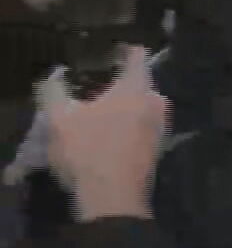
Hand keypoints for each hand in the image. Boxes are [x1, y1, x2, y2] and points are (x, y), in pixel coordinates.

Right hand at [38, 47, 167, 220]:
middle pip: (140, 82)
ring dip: (125, 107)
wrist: (112, 197)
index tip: (108, 52)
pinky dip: (129, 125)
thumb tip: (54, 75)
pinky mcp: (158, 147)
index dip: (123, 50)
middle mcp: (156, 101)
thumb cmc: (87, 149)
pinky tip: (109, 136)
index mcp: (137, 86)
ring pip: (143, 106)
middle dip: (120, 83)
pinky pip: (143, 126)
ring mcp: (161, 126)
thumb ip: (55, 90)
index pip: (137, 55)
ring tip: (99, 114)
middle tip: (95, 89)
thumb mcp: (59, 118)